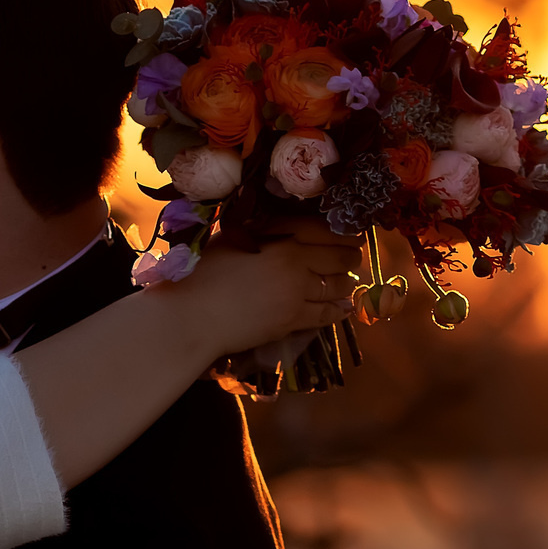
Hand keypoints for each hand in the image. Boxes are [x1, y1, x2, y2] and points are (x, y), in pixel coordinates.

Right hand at [149, 234, 359, 357]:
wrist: (193, 313)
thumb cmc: (204, 272)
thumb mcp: (235, 237)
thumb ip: (265, 231)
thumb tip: (288, 230)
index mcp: (278, 234)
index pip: (324, 229)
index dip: (343, 232)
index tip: (353, 234)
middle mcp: (294, 259)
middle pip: (339, 256)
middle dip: (351, 257)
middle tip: (354, 257)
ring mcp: (296, 290)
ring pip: (337, 285)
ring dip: (346, 283)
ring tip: (347, 282)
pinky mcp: (293, 319)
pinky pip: (326, 314)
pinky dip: (338, 309)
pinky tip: (343, 307)